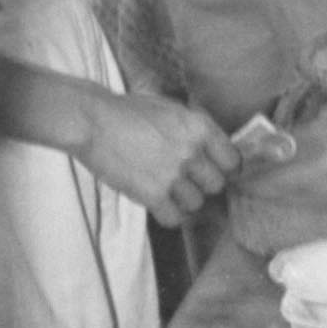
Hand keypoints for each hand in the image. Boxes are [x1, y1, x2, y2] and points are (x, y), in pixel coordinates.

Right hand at [77, 90, 234, 221]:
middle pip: (217, 185)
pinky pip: (175, 218)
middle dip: (203, 185)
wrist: (93, 121)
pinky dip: (169, 215)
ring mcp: (172, 174)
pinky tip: (159, 204)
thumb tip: (214, 149)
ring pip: (197, 204)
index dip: (225, 169)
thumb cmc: (128, 111)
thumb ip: (195, 129)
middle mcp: (191, 151)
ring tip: (167, 190)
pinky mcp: (152, 194)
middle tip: (186, 181)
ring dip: (184, 201)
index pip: (233, 161)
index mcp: (200, 127)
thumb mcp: (171, 109)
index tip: (214, 171)